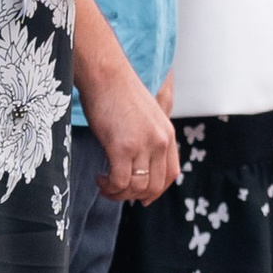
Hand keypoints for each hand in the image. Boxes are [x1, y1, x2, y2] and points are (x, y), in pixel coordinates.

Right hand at [76, 39, 179, 202]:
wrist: (105, 74)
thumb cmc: (117, 92)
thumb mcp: (144, 117)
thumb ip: (148, 138)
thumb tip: (138, 163)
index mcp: (167, 134)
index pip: (171, 174)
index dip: (157, 191)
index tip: (142, 197)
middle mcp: (160, 141)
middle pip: (155, 186)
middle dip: (134, 195)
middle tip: (115, 190)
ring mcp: (143, 145)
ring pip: (137, 187)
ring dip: (119, 192)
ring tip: (105, 184)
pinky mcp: (123, 147)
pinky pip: (119, 181)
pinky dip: (109, 186)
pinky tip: (100, 178)